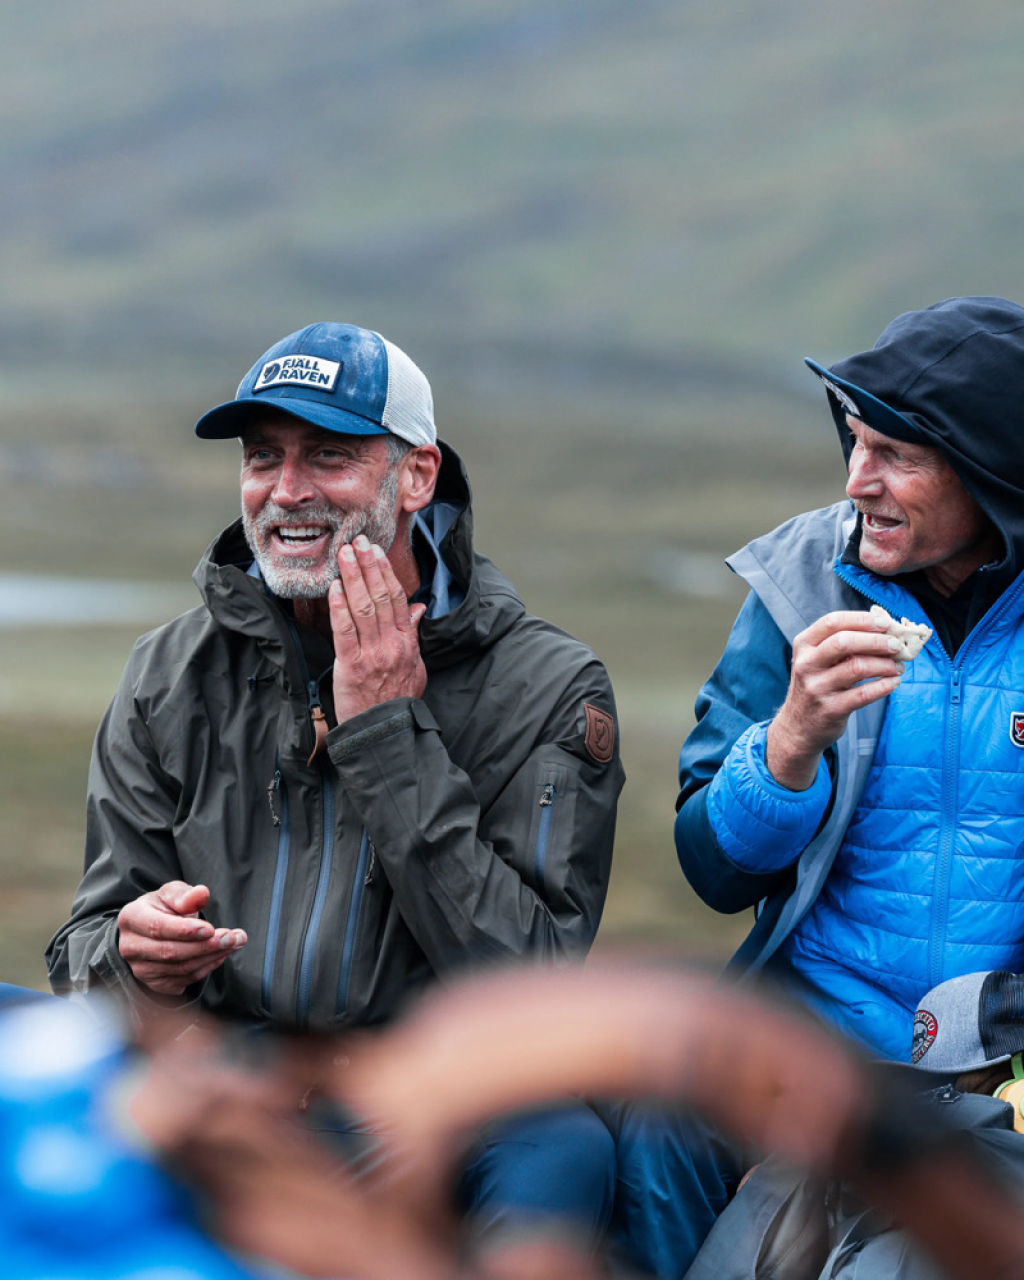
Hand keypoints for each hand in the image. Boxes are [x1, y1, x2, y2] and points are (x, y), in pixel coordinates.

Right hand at [117, 880, 246, 995]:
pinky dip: (207, 968)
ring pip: (180, 969)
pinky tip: (221, 954)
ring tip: (234, 943)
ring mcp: (141, 969)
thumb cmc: (162, 908)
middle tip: (233, 937)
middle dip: (206, 946)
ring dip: (212, 957)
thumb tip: (200, 895)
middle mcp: (131, 947)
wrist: (150, 931)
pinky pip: (185, 980)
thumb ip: (184, 895)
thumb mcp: (171, 893)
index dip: (184, 930)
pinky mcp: (155, 984)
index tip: (210, 929)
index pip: (157, 928)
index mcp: (132, 918)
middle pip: (170, 952)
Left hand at [329, 534, 427, 722]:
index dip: (386, 572)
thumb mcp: (416, 667)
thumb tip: (418, 608)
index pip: (398, 599)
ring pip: (364, 608)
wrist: (385, 732)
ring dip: (353, 578)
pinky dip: (339, 607)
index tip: (375, 552)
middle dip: (368, 566)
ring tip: (344, 554)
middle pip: (382, 597)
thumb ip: (414, 635)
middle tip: (357, 542)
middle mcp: (393, 645)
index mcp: (408, 643)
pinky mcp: (352, 666)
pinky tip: (334, 588)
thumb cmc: (398, 701)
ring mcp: (373, 655)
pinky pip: (345, 631)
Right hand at [766, 609, 903, 789]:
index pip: (833, 622)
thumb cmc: (816, 686)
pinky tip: (893, 682)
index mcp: (804, 645)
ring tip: (897, 667)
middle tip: (896, 645)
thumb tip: (883, 630)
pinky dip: (884, 686)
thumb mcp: (817, 661)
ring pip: (857, 667)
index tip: (884, 623)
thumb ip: (841, 644)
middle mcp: (807, 664)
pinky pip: (864, 694)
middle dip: (877, 641)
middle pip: (845, 642)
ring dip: (885, 664)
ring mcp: (817, 688)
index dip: (862, 620)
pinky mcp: (831, 709)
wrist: (798, 727)